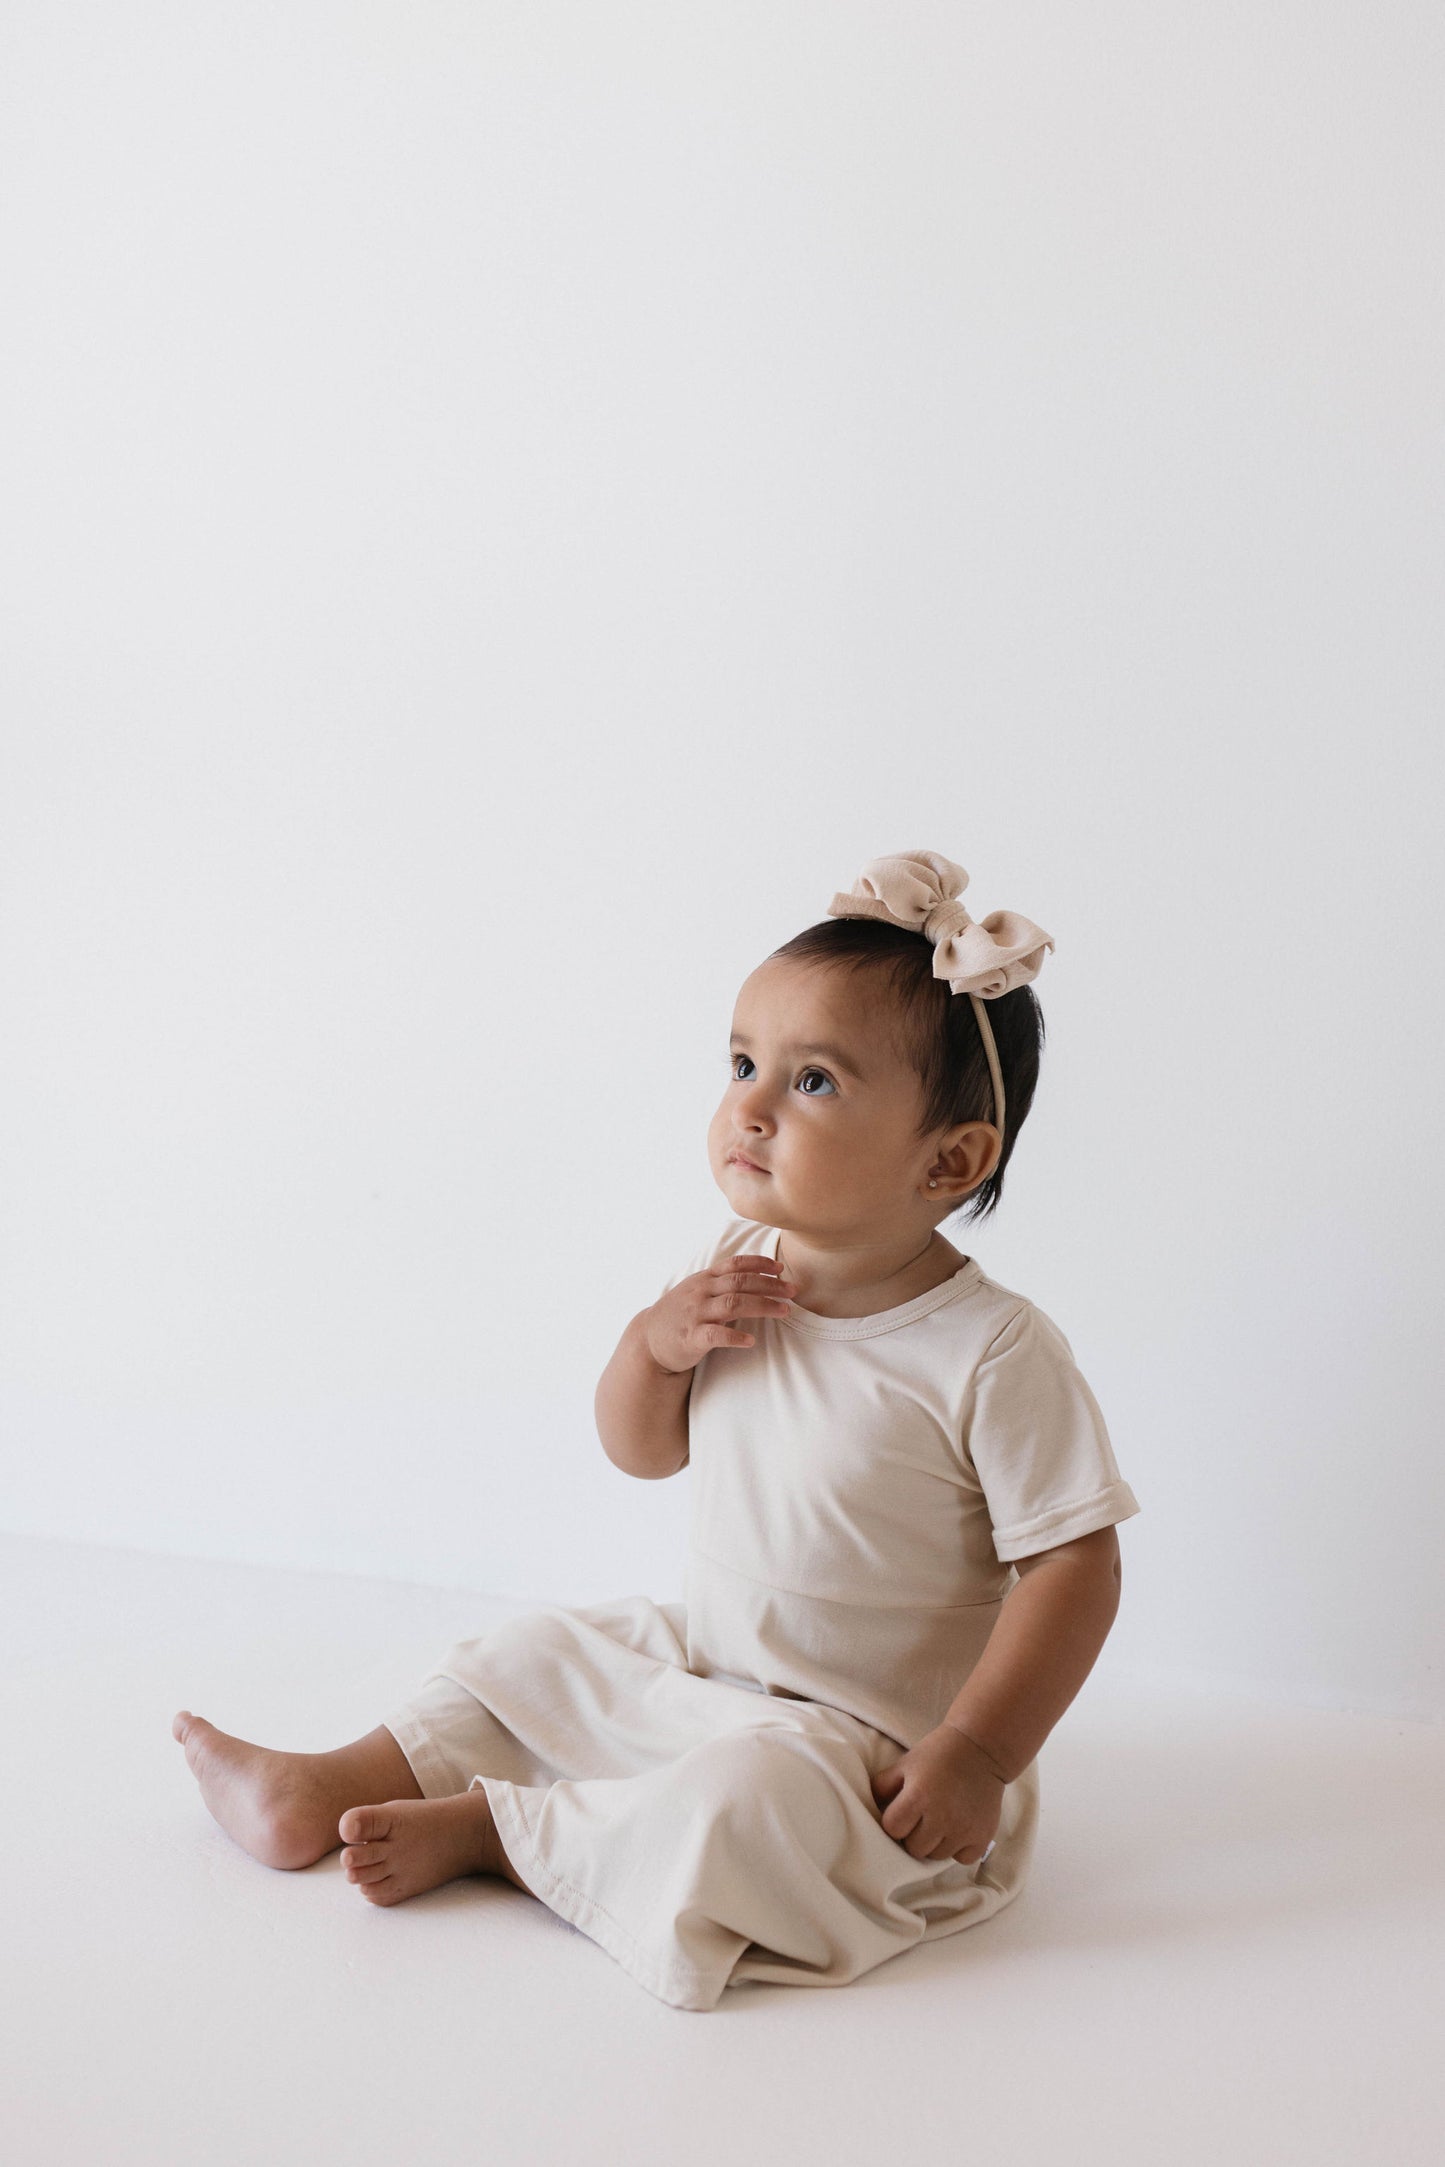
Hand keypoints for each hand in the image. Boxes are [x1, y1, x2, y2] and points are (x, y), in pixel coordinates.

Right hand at [643, 1255, 798, 1374]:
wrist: (648, 1340)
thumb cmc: (680, 1315)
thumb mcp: (697, 1291)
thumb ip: (722, 1284)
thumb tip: (758, 1279)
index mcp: (704, 1279)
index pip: (735, 1264)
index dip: (760, 1264)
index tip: (781, 1269)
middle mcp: (701, 1292)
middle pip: (740, 1282)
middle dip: (769, 1285)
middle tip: (793, 1291)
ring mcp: (695, 1314)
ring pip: (733, 1304)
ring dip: (762, 1305)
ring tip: (783, 1311)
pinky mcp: (691, 1337)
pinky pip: (716, 1335)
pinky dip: (734, 1336)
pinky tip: (750, 1340)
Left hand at [871, 1723, 1004, 1863]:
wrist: (981, 1748)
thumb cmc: (937, 1755)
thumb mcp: (905, 1763)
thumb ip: (882, 1786)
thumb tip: (867, 1808)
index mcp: (918, 1796)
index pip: (892, 1829)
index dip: (894, 1822)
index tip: (901, 1812)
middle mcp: (941, 1816)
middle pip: (914, 1849)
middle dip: (913, 1835)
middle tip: (921, 1818)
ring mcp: (963, 1830)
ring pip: (936, 1856)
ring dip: (934, 1843)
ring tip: (940, 1821)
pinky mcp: (982, 1837)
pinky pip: (962, 1859)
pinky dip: (958, 1848)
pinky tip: (957, 1828)